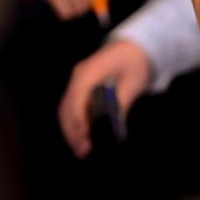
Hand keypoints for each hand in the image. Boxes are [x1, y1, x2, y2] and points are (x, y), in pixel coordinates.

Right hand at [58, 40, 150, 157]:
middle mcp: (79, 75)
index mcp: (91, 70)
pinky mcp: (79, 89)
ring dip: (71, 131)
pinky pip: (71, 108)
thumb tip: (113, 128)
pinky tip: (81, 140)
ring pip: (66, 109)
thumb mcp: (133, 84)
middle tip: (83, 151)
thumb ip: (121, 105)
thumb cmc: (134, 64)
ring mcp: (77, 82)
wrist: (132, 49)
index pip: (78, 95)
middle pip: (67, 105)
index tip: (84, 136)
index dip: (79, 117)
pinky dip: (74, 125)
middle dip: (73, 130)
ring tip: (81, 150)